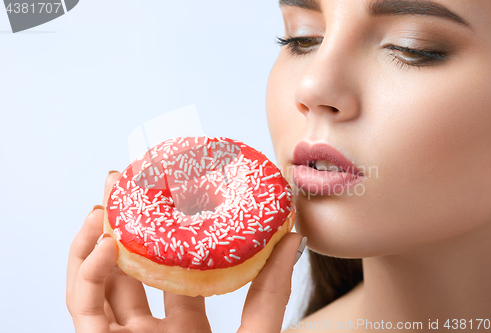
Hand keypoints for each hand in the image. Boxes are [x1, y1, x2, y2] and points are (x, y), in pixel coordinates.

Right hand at [66, 171, 304, 332]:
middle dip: (123, 224)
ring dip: (96, 241)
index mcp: (186, 326)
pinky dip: (87, 274)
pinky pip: (83, 310)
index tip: (169, 192)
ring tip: (107, 202)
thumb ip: (271, 293)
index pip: (174, 272)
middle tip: (124, 181)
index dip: (168, 232)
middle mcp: (149, 332)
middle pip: (129, 270)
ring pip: (97, 285)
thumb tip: (293, 236)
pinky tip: (105, 242)